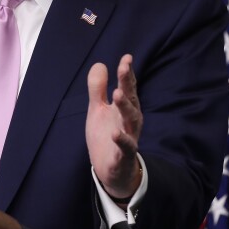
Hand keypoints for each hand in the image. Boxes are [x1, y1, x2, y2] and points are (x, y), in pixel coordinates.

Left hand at [86, 54, 142, 198]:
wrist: (112, 170)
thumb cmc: (107, 136)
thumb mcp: (98, 110)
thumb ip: (98, 89)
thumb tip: (100, 64)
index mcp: (124, 109)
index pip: (128, 88)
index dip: (127, 73)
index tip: (126, 58)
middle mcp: (130, 121)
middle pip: (131, 100)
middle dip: (127, 84)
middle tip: (123, 68)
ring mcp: (129, 137)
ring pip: (131, 121)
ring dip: (125, 107)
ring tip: (117, 93)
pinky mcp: (123, 156)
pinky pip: (125, 148)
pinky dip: (121, 141)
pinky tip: (115, 134)